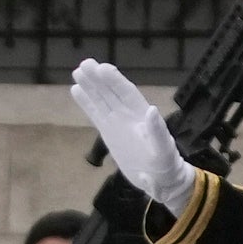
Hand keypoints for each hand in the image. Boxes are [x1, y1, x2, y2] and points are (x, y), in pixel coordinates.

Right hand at [66, 58, 190, 214]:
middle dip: (99, 78)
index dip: (116, 81)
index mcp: (143, 115)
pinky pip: (95, 114)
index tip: (103, 68)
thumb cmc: (166, 165)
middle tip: (85, 63)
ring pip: (101, 100)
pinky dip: (86, 102)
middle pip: (111, 92)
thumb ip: (158, 133)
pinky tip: (75, 89)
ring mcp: (118, 122)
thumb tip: (151, 110)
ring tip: (77, 70)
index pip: (127, 93)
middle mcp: (129, 114)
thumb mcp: (164, 151)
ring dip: (90, 85)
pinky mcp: (109, 132)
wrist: (161, 180)